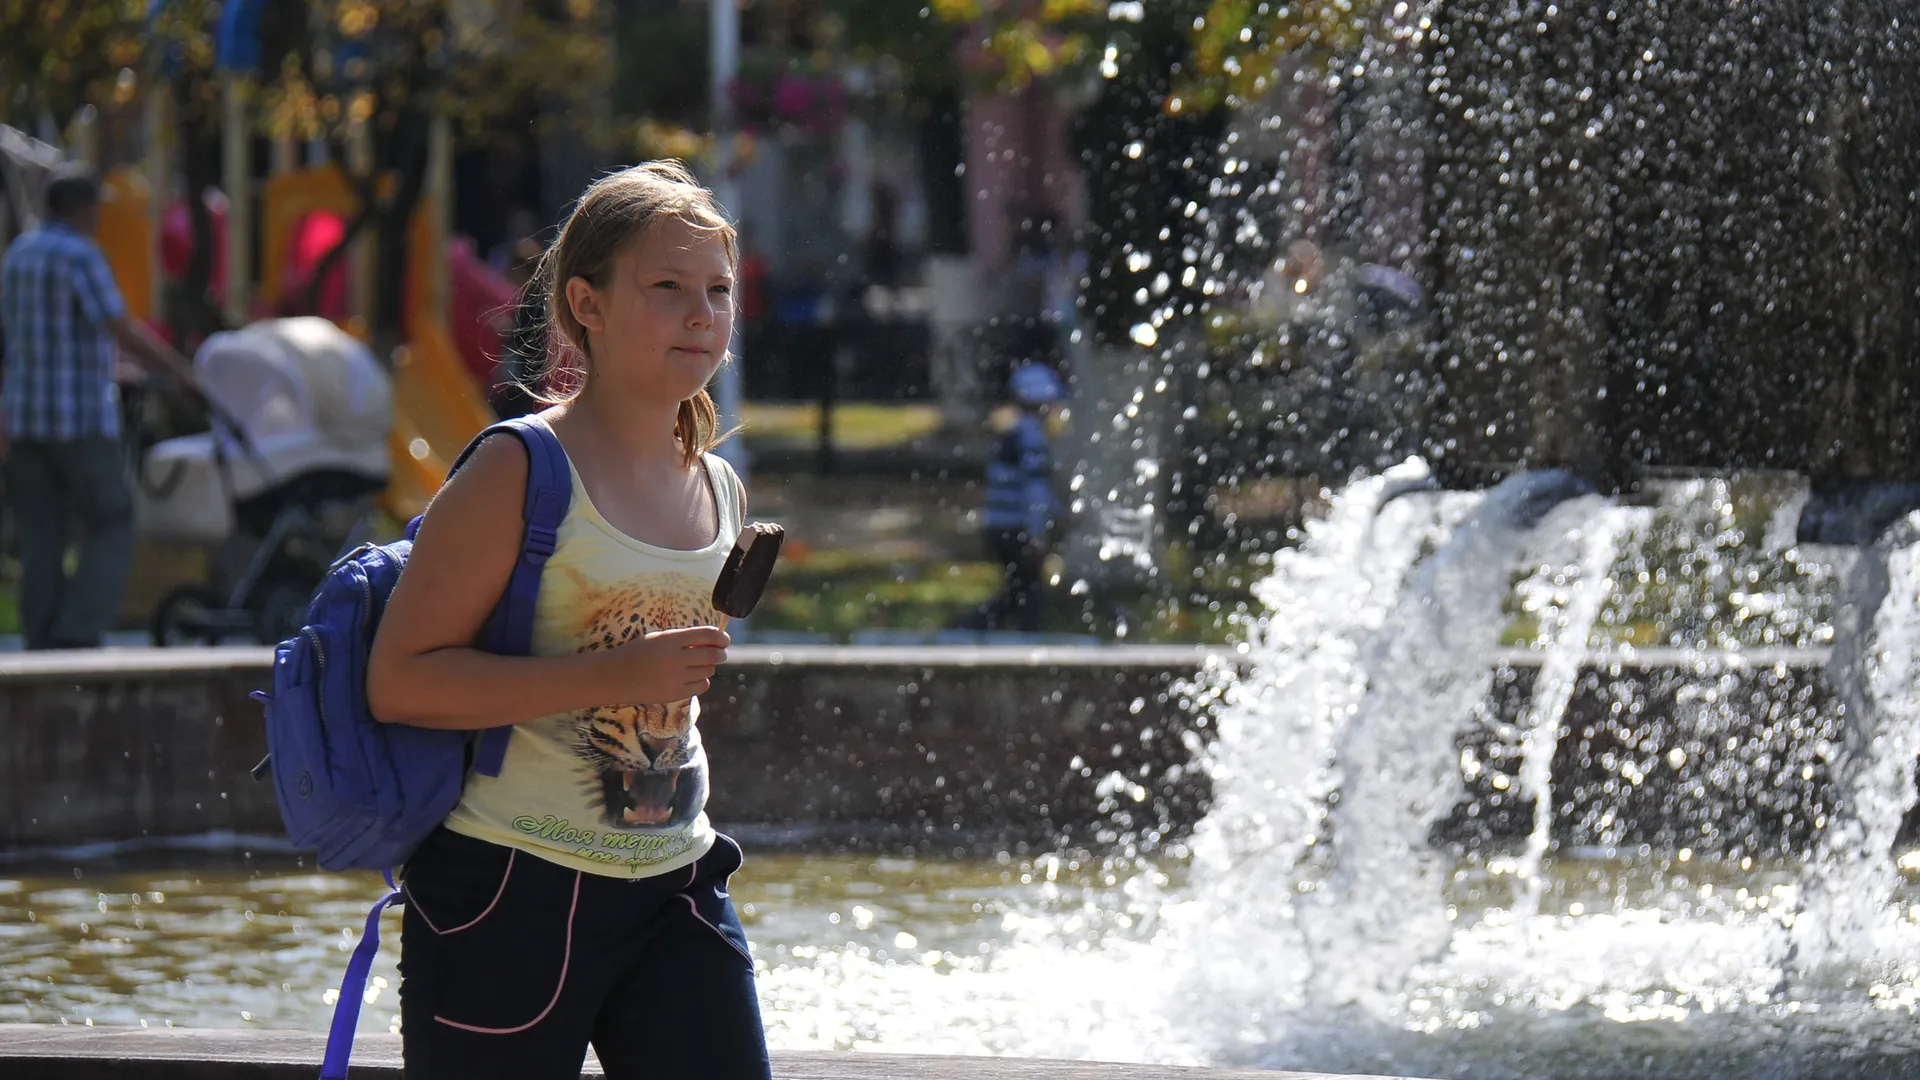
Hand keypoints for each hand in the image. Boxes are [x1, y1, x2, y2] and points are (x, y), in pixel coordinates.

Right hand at [595, 625, 730, 703]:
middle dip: (720, 653)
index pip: (707, 635)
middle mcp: (675, 659)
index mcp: (670, 640)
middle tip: (719, 653)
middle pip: (713, 655)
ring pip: (708, 671)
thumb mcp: (659, 638)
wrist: (615, 677)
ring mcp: (675, 679)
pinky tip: (690, 677)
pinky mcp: (674, 694)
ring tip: (695, 665)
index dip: (721, 636)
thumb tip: (713, 641)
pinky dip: (701, 681)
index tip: (724, 639)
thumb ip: (684, 639)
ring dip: (707, 667)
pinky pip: (702, 686)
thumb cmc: (638, 653)